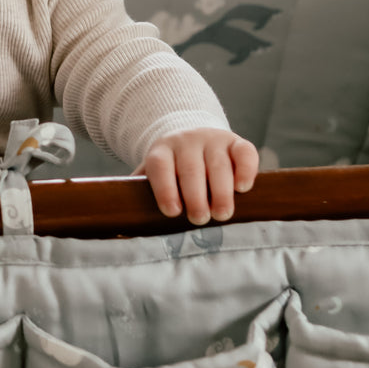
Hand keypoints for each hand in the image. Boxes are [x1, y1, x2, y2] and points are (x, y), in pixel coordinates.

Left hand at [137, 129, 258, 225]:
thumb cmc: (170, 170)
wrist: (191, 139)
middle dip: (196, 196)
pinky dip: (246, 170)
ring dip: (221, 191)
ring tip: (221, 214)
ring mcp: (212, 140)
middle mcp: (185, 141)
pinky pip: (244, 152)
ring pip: (218, 164)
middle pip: (191, 168)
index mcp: (161, 151)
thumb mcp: (152, 176)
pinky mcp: (236, 142)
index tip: (172, 212)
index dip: (165, 189)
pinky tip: (243, 188)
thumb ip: (139, 196)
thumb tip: (122, 228)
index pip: (160, 166)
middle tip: (200, 218)